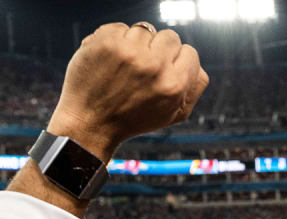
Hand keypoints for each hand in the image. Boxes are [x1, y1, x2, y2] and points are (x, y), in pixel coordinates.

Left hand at [47, 22, 208, 162]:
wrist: (89, 122)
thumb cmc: (133, 119)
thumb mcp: (174, 114)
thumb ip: (194, 88)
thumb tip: (196, 64)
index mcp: (174, 85)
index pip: (190, 52)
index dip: (177, 60)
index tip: (164, 70)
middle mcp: (153, 67)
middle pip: (170, 37)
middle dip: (159, 49)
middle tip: (144, 68)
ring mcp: (128, 52)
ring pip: (145, 30)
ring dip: (136, 44)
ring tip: (125, 65)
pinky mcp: (105, 42)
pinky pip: (120, 27)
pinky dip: (115, 40)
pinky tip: (110, 59)